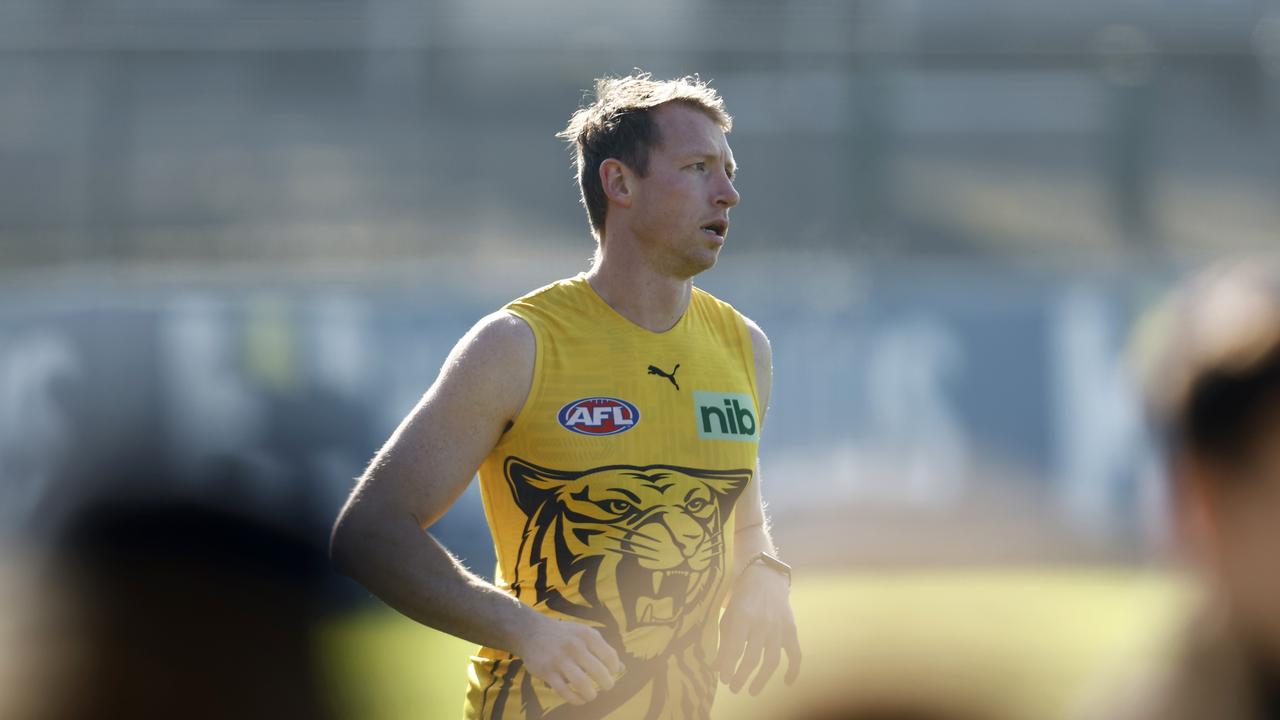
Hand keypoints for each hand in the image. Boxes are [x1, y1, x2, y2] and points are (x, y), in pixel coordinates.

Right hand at [511, 612, 624, 705]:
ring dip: (591, 694)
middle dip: (607, 683)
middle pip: (598, 671)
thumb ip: (603, 649)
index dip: (614, 668)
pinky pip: (564, 691)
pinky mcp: (547, 671)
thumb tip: (623, 668)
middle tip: (607, 686)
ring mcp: (559, 659)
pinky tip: (580, 699)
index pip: (610, 656)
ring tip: (592, 694)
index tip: (612, 672)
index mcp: (586, 635)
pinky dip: (576, 699)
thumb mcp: (584, 634)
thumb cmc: (564, 635)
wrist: (530, 631)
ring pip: (582, 683)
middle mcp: (574, 645)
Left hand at [714, 562, 800, 694]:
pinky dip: (793, 670)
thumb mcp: (728, 615)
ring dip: (761, 679)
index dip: (728, 667)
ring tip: (752, 691)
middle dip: (741, 677)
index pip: (734, 649)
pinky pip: (795, 654)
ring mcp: (778, 627)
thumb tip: (716, 668)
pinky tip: (787, 682)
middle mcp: (761, 623)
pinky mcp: (791, 629)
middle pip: (751, 658)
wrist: (766, 578)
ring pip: (771, 660)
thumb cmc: (742, 599)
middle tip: (733, 688)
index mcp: (742, 617)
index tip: (723, 679)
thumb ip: (723, 641)